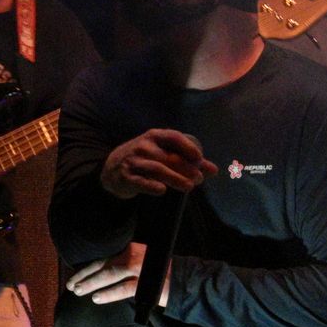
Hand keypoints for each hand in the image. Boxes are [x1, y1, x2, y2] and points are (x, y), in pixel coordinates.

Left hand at [65, 243, 168, 306]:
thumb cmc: (159, 271)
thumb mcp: (141, 260)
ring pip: (110, 274)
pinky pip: (123, 288)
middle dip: (84, 275)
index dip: (87, 268)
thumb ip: (124, 263)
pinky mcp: (145, 283)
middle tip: (70, 286)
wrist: (183, 278)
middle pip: (103, 264)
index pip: (103, 257)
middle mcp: (132, 255)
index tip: (74, 276)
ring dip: (92, 282)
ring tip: (78, 291)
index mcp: (129, 249)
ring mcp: (138, 268)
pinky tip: (96, 298)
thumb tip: (100, 274)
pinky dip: (109, 293)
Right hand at [100, 129, 218, 198]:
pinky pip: (141, 182)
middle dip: (186, 167)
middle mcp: (144, 146)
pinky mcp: (127, 177)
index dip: (188, 147)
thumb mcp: (163, 153)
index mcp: (155, 136)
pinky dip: (151, 186)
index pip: (174, 137)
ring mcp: (134, 161)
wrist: (112, 168)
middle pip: (169, 157)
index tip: (200, 159)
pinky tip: (162, 190)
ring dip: (175, 178)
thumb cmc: (145, 158)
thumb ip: (188, 160)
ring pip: (157, 169)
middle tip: (199, 178)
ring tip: (189, 187)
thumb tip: (214, 170)